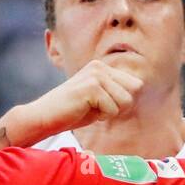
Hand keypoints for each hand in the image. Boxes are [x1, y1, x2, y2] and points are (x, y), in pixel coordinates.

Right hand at [10, 60, 143, 143]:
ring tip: (88, 109)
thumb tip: (140, 86)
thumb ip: (115, 92)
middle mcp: (100, 66)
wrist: (44, 117)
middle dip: (118, 106)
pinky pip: (112, 110)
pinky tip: (83, 111)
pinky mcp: (92, 87)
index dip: (122, 101)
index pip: (135, 84)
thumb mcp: (97, 99)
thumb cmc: (70, 113)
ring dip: (109, 112)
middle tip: (95, 108)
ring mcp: (96, 75)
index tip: (101, 105)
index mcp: (101, 67)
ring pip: (125, 101)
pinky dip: (100, 116)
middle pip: (134, 91)